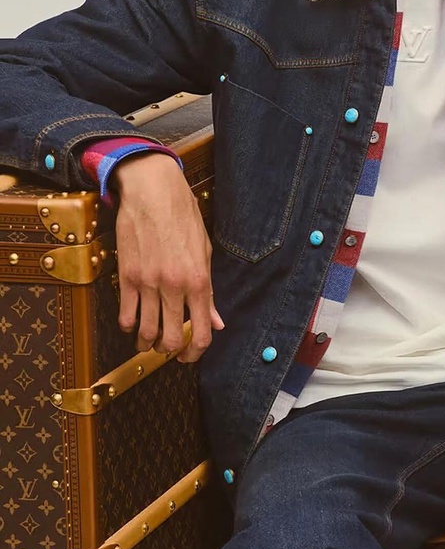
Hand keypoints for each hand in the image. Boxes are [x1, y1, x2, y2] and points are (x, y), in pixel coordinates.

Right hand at [112, 152, 224, 362]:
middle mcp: (174, 286)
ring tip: (149, 342)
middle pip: (170, 339)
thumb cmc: (183, 217)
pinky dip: (129, 325)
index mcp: (198, 280)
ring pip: (146, 332)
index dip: (196, 352)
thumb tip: (216, 321)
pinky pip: (125, 314)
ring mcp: (148, 283)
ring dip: (147, 343)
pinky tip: (133, 323)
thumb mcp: (205, 252)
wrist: (153, 192)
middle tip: (168, 350)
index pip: (200, 332)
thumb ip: (208, 292)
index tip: (190, 356)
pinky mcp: (127, 276)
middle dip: (170, 351)